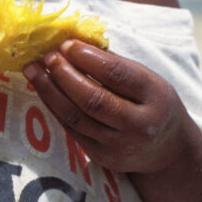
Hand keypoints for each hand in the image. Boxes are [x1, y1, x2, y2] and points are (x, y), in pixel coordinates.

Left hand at [24, 39, 193, 174]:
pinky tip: (44, 90)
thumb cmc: (152, 104)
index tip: (66, 44)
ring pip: (77, 117)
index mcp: (155, 96)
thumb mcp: (148, 80)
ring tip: (34, 71)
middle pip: (94, 100)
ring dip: (50, 91)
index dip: (87, 58)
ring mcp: (120, 145)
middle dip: (64, 75)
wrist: (167, 151)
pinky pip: (72, 130)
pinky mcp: (102, 157)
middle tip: (47, 56)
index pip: (117, 75)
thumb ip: (115, 65)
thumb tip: (73, 45)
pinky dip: (55, 107)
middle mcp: (139, 124)